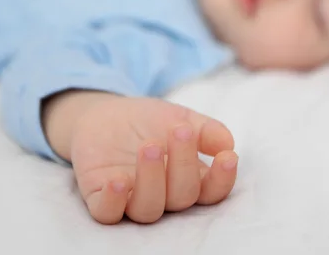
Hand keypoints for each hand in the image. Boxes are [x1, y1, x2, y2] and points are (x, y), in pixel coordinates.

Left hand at [44, 93, 237, 223]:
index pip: (211, 190)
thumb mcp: (180, 117)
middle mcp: (163, 195)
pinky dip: (113, 200)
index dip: (222, 179)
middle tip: (180, 131)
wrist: (104, 115)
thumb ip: (206, 130)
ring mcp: (132, 199)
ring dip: (152, 179)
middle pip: (182, 197)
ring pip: (149, 209)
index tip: (228, 156)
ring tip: (150, 146)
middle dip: (184, 164)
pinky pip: (107, 212)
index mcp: (187, 178)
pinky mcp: (101, 198)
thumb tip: (228, 143)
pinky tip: (118, 180)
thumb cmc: (148, 121)